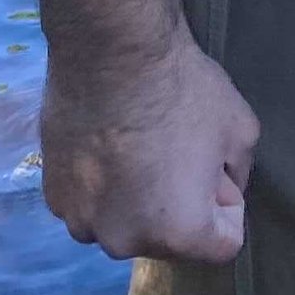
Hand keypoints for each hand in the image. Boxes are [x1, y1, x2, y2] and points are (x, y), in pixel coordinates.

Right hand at [40, 31, 257, 264]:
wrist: (111, 52)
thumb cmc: (183, 91)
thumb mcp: (241, 132)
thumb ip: (238, 177)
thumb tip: (220, 190)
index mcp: (179, 234)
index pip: (223, 243)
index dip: (228, 203)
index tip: (214, 168)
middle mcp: (125, 242)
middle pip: (170, 238)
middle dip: (181, 206)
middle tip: (177, 153)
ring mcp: (82, 221)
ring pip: (126, 222)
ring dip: (137, 199)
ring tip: (139, 146)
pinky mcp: (53, 197)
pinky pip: (93, 204)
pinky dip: (103, 185)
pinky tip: (106, 144)